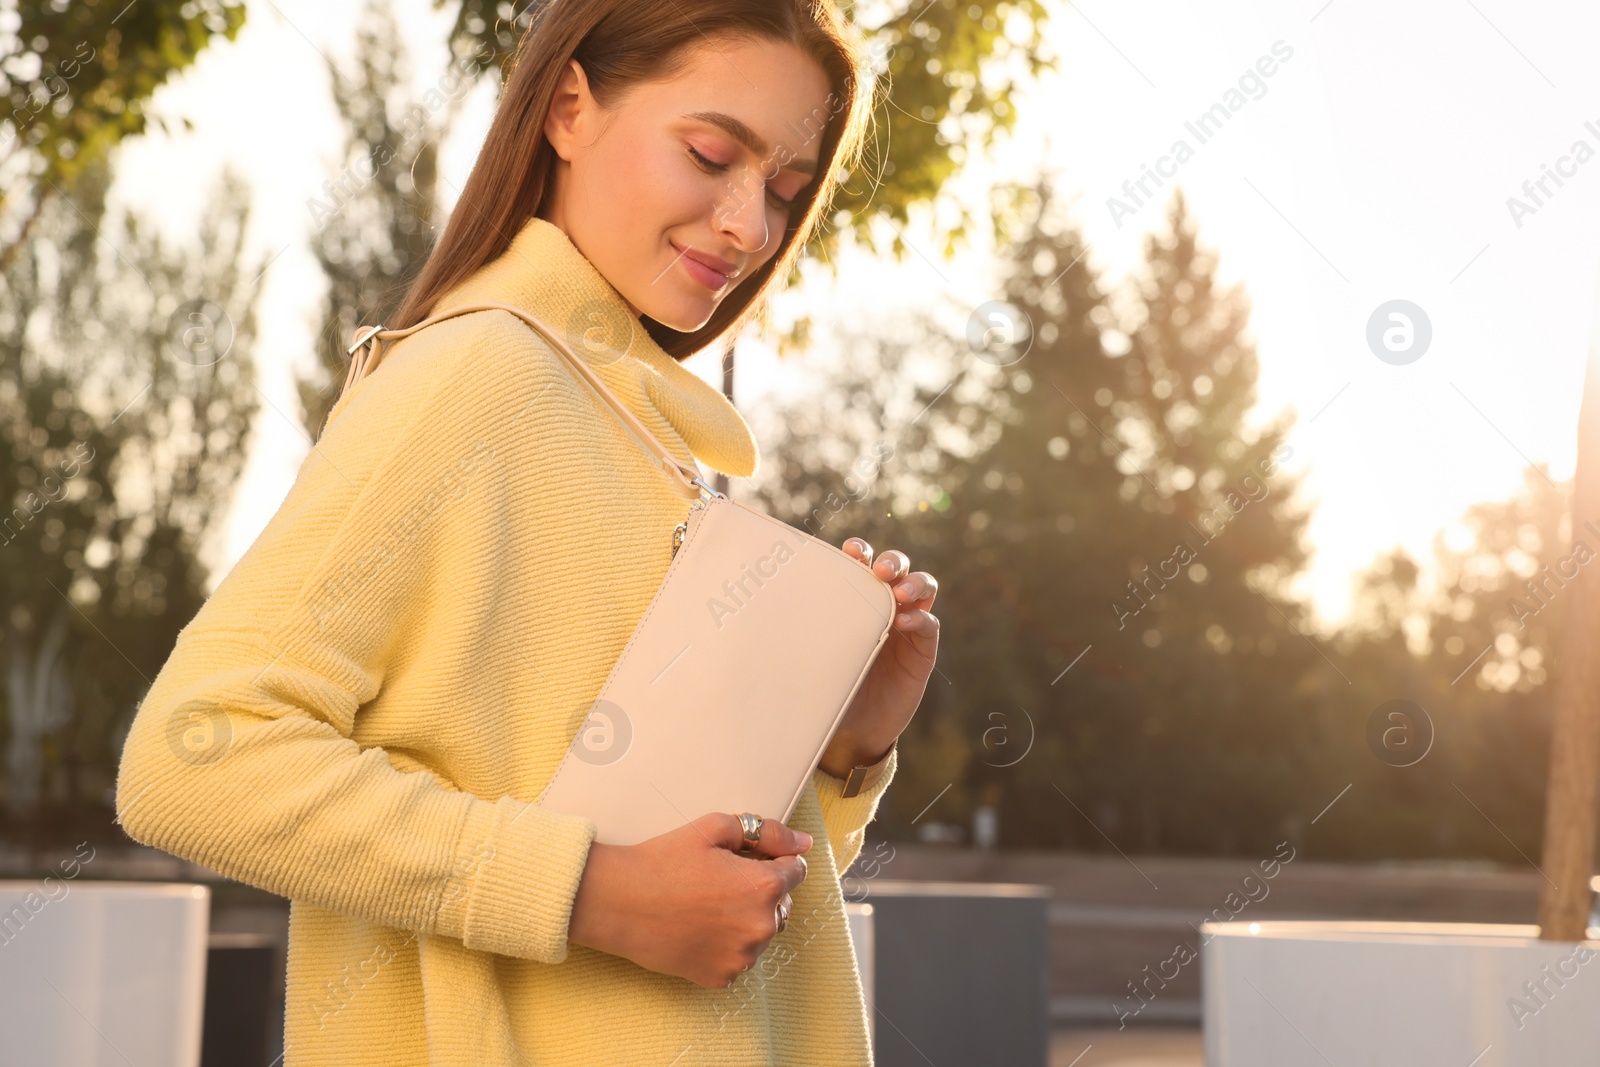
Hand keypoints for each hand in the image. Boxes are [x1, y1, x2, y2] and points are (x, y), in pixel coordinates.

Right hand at [567, 813, 811, 987]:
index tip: (747, 860)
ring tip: (705, 905)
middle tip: (719, 880)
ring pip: (759, 933)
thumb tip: (803, 843)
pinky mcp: (721, 978)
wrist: (617, 901)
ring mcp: (742, 957)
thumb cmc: (663, 861)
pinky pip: (737, 957)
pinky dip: (725, 945)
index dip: (773, 859)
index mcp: (764, 888)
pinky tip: (697, 928)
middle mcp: (760, 927)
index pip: (796, 870)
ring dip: (744, 919)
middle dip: (760, 890)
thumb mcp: (716, 828)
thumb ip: (767, 833)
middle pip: (781, 904)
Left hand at [818, 538, 939, 777]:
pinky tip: (905, 624)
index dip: (860, 551)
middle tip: (882, 571)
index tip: (851, 551)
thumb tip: (752, 615)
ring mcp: (907, 627)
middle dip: (893, 561)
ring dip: (915, 583)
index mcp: (855, 600)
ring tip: (900, 594)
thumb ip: (801, 633)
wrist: (851, 731)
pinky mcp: (922, 651)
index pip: (863, 564)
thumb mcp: (811, 657)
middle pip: (898, 567)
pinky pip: (929, 625)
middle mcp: (884, 606)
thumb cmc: (828, 687)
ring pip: (923, 587)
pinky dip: (921, 619)